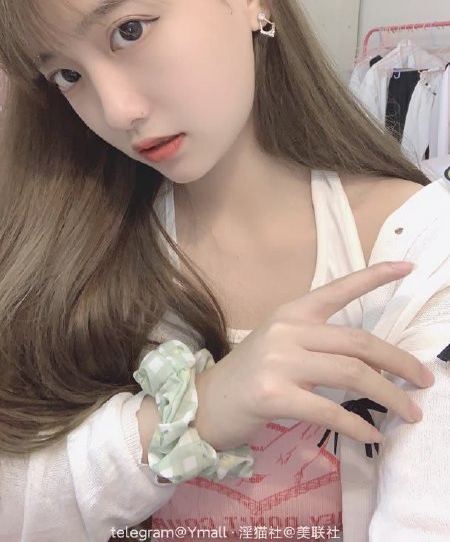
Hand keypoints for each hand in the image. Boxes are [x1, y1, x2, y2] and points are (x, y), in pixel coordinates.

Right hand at [194, 261, 433, 449]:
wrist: (204, 402)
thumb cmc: (250, 375)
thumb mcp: (281, 345)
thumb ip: (318, 343)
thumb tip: (373, 362)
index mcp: (292, 312)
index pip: (339, 288)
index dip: (375, 277)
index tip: (407, 268)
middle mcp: (287, 330)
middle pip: (358, 341)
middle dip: (399, 362)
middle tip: (425, 380)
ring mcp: (279, 361)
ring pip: (351, 373)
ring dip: (389, 396)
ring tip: (410, 413)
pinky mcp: (274, 394)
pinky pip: (328, 409)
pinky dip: (357, 425)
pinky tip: (372, 434)